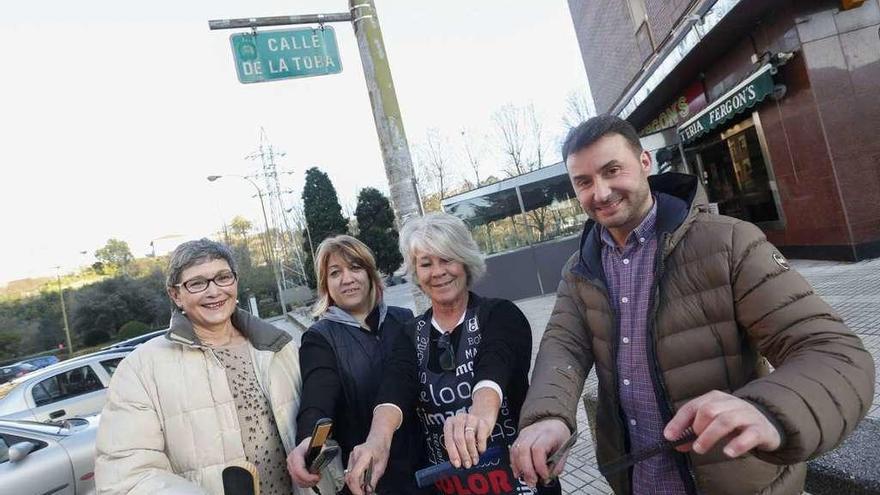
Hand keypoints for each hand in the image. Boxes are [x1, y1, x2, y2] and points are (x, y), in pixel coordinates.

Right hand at [287, 437, 321, 487]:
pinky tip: (312, 479)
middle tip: (318, 477)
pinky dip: (306, 483)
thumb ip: (321, 449)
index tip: (317, 477)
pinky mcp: (293, 472)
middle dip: (309, 480)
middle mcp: (291, 461)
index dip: (307, 476)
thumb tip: (325, 451)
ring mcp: (291, 467)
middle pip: (297, 477)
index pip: (298, 470)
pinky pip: (298, 482)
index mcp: (296, 454)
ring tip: (316, 478)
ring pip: (297, 481)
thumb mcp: (317, 444)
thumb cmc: (310, 445)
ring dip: (308, 483)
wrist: (306, 446)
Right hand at [345, 436, 389, 494]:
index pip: (354, 475)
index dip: (356, 488)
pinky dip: (355, 478)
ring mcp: (351, 456)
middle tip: (363, 493)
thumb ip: (373, 480)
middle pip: (349, 476)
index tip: (361, 494)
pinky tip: (362, 480)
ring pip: (348, 475)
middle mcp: (355, 455)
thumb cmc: (381, 450)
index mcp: (364, 455)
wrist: (378, 439)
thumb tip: (368, 491)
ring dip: (355, 483)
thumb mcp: (381, 467)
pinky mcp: (350, 458)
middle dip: (355, 487)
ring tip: (364, 486)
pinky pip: (350, 471)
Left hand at [443, 412, 492, 468]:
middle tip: (467, 464)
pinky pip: (481, 436)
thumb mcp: (458, 436)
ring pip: (469, 438)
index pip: (449, 440)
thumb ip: (456, 447)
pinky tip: (480, 451)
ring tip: (474, 460)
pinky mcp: (482, 422)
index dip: (453, 454)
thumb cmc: (467, 431)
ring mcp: (471, 419)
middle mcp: (459, 419)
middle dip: (463, 454)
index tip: (457, 464)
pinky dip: (480, 446)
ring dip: (472, 452)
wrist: (481, 418)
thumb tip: (457, 463)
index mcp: (449, 423)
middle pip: (459, 439)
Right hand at [510, 418, 569, 486]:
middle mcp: (534, 432)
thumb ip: (557, 465)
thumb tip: (547, 479)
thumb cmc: (559, 435)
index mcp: (548, 433)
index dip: (540, 465)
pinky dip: (514, 464)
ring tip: (526, 479)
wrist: (553, 422)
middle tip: (532, 481)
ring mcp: (524, 434)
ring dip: (519, 468)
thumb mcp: (565, 449)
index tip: (544, 476)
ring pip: (516, 450)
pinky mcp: (518, 438)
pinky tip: (519, 472)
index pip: (538, 449)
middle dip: (527, 469)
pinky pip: (512, 451)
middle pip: (524, 449)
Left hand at [664, 390, 781, 457]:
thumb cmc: (734, 422)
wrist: (768, 423)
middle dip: (696, 427)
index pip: (693, 406)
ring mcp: (746, 415)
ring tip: (700, 449)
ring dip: (709, 436)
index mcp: (715, 398)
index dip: (679, 421)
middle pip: (708, 410)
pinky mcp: (760, 430)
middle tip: (693, 443)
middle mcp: (731, 403)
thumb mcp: (712, 422)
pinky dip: (737, 444)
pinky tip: (728, 453)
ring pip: (725, 421)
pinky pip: (749, 435)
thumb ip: (693, 430)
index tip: (669, 436)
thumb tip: (675, 442)